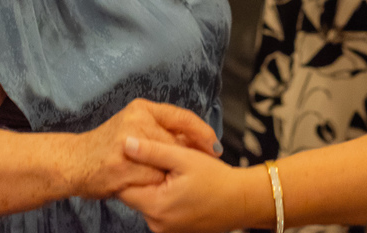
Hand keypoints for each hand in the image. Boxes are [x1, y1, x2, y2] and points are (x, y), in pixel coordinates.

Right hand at [69, 99, 221, 199]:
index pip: (182, 118)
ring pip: (165, 164)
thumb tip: (196, 141)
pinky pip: (150, 179)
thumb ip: (161, 132)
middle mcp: (136, 120)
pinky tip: (147, 186)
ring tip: (164, 180)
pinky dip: (153, 186)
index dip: (202, 133)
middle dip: (187, 159)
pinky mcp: (122, 164)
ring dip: (167, 176)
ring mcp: (128, 142)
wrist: (73, 162)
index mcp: (142, 109)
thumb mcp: (134, 128)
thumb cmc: (107, 148)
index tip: (215, 148)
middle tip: (197, 169)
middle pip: (176, 144)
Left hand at [119, 137, 249, 232]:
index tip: (141, 155)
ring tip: (175, 173)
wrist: (242, 201)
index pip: (124, 187)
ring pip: (147, 202)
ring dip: (155, 186)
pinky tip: (180, 185)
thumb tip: (125, 143)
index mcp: (155, 206)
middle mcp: (156, 224)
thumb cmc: (216, 178)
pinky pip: (159, 210)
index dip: (130, 168)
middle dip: (144, 177)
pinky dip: (165, 197)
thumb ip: (152, 150)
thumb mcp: (184, 158)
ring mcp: (165, 230)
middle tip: (164, 162)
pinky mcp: (174, 231)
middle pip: (135, 195)